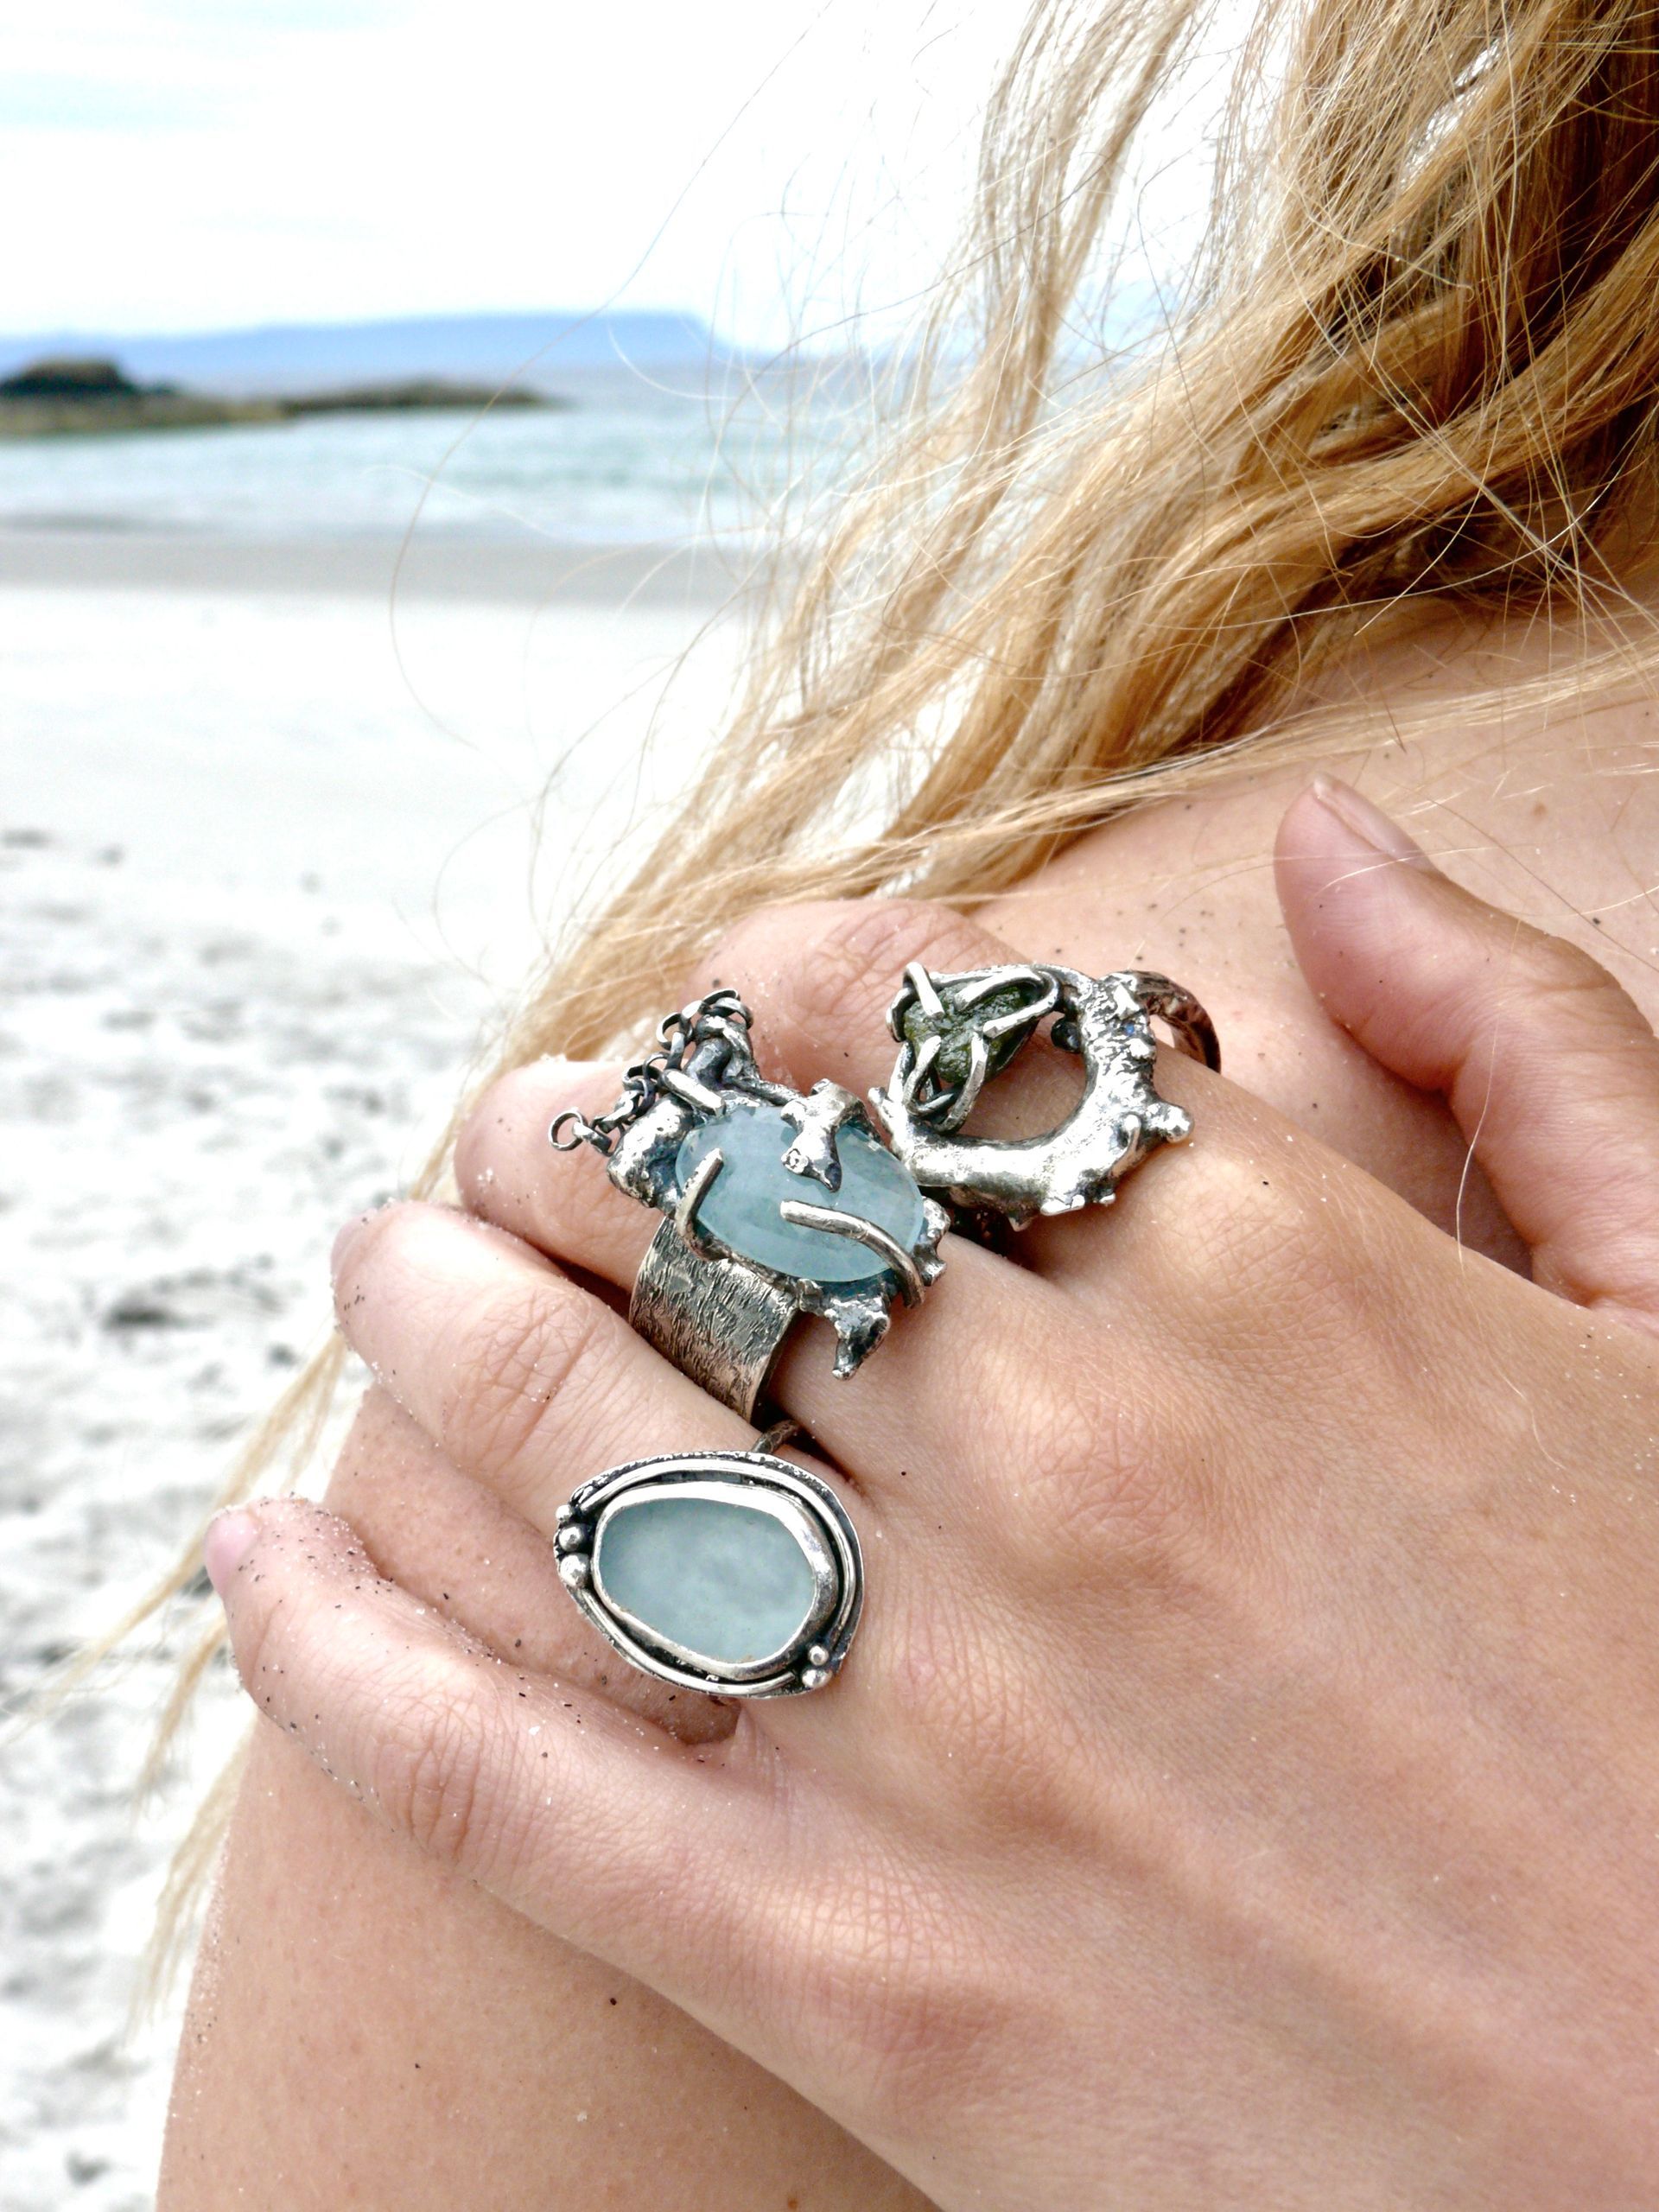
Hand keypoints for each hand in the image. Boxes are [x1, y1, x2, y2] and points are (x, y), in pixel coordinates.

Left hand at [206, 780, 1658, 2210]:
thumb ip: (1522, 1038)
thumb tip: (1325, 838)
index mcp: (1266, 1282)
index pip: (896, 1033)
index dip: (761, 993)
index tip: (715, 1016)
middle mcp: (1070, 1464)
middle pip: (692, 1208)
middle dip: (559, 1140)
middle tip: (509, 1136)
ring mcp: (945, 1726)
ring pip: (562, 1433)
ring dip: (425, 1309)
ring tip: (380, 1263)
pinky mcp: (859, 1976)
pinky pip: (507, 1784)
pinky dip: (341, 1660)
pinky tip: (253, 1564)